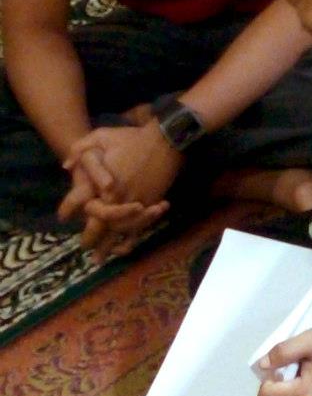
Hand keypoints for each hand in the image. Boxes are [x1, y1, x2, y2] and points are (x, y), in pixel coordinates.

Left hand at [60, 120, 179, 260]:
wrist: (165, 141)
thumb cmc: (132, 138)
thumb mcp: (100, 136)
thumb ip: (79, 150)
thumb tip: (66, 167)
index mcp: (101, 184)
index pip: (79, 204)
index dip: (67, 211)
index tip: (62, 218)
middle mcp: (116, 199)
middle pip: (98, 226)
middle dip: (90, 239)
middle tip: (84, 247)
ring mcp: (135, 204)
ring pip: (118, 233)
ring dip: (109, 248)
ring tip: (100, 258)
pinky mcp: (150, 205)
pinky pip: (139, 229)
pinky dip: (131, 241)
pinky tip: (125, 248)